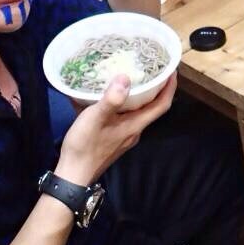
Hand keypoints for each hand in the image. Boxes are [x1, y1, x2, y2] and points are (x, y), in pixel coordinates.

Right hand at [55, 73, 177, 185]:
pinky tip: (107, 96)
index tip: (171, 69)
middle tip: (151, 68)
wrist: (72, 176)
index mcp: (135, 125)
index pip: (162, 105)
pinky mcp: (112, 139)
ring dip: (137, 95)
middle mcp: (133, 131)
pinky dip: (120, 104)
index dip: (170, 87)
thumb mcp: (95, 118)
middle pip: (151, 107)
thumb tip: (126, 78)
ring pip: (136, 112)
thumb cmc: (85, 146)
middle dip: (155, 88)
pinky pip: (122, 117)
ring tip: (131, 77)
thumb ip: (111, 100)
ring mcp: (123, 136)